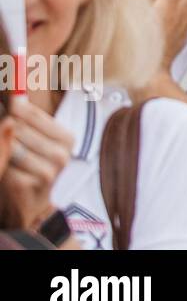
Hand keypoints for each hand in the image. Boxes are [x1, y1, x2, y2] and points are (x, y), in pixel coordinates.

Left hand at [1, 97, 73, 230]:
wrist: (29, 206)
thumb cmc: (30, 168)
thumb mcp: (35, 141)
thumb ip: (27, 118)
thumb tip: (16, 94)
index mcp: (67, 139)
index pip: (32, 113)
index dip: (12, 105)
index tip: (6, 101)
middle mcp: (62, 154)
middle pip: (18, 127)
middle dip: (4, 126)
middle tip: (3, 129)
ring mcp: (48, 170)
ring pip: (9, 145)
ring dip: (2, 146)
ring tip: (6, 150)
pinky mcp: (30, 183)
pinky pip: (5, 163)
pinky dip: (2, 162)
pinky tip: (6, 168)